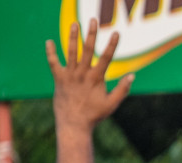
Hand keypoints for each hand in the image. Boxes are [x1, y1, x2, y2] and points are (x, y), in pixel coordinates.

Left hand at [46, 19, 132, 133]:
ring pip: (71, 52)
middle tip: (93, 20)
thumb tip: (132, 76)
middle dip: (91, 34)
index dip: (111, 44)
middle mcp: (82, 73)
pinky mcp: (59, 78)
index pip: (106, 57)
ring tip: (75, 23)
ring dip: (73, 37)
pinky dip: (51, 52)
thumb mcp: (112, 104)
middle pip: (87, 49)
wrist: (73, 123)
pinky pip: (53, 62)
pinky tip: (49, 42)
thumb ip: (122, 89)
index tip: (115, 32)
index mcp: (96, 78)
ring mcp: (69, 75)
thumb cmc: (94, 115)